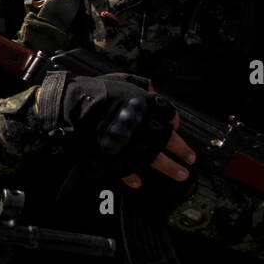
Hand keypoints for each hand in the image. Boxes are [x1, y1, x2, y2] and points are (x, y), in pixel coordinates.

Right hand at [56, 74, 193, 182]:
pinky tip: (137, 182)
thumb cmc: (95, 91)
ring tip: (181, 175)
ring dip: (170, 168)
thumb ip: (139, 85)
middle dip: (183, 151)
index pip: (171, 116)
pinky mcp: (115, 156)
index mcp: (148, 105)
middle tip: (191, 160)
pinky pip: (126, 169)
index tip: (176, 128)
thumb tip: (153, 88)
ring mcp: (131, 144)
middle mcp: (145, 126)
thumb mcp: (121, 80)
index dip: (175, 123)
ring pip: (156, 159)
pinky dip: (131, 176)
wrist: (72, 106)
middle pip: (170, 140)